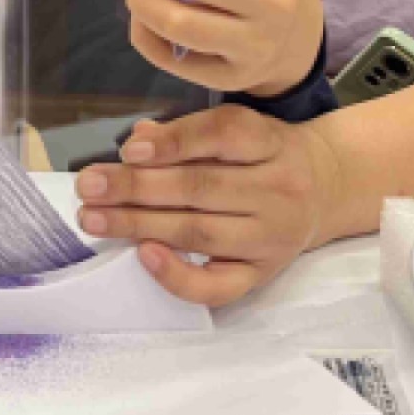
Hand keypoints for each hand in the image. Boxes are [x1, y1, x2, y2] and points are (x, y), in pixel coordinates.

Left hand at [74, 105, 342, 303]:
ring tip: (95, 218)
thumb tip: (139, 142)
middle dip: (137, 187)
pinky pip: (217, 286)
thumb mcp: (238, 129)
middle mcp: (277, 189)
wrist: (325, 188)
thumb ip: (188, 133)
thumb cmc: (264, 153)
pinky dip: (177, 275)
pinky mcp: (263, 274)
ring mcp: (272, 236)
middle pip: (201, 188)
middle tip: (88, 186)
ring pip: (200, 233)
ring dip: (140, 225)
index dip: (174, 142)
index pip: (222, 135)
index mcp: (269, 141)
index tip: (128, 149)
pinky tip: (143, 255)